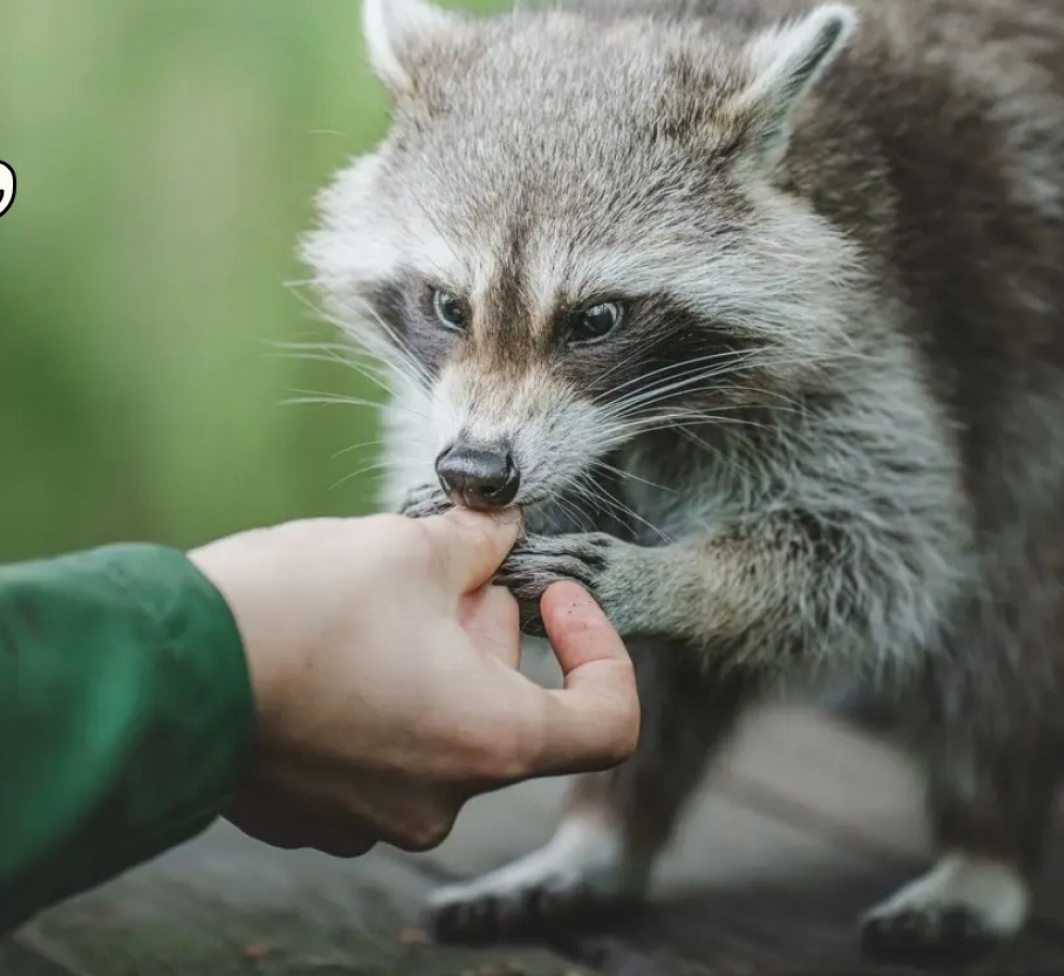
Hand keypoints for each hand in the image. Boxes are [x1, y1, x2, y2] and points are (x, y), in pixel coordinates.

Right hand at [188, 509, 638, 856]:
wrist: (167, 667)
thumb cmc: (302, 607)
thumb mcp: (409, 548)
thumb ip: (479, 542)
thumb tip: (501, 533)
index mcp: (490, 741)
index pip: (607, 720)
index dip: (596, 647)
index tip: (551, 595)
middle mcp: (440, 799)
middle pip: (507, 706)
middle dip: (483, 626)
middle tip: (435, 567)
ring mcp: (372, 818)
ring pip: (440, 724)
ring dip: (429, 657)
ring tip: (373, 598)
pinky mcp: (316, 813)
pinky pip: (378, 749)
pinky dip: (378, 695)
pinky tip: (330, 643)